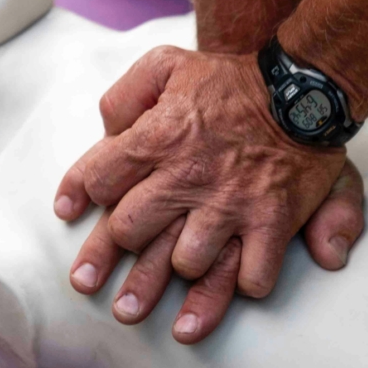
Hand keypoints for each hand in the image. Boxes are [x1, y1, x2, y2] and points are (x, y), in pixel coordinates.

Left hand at [54, 45, 364, 342]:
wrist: (301, 85)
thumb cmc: (229, 79)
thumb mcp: (166, 64)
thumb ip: (126, 93)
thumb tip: (105, 131)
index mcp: (159, 137)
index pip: (101, 176)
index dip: (79, 193)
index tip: (66, 210)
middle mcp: (188, 176)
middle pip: (131, 231)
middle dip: (108, 256)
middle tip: (88, 283)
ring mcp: (231, 204)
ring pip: (187, 263)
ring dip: (171, 279)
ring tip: (148, 304)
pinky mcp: (272, 222)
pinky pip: (251, 275)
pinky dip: (240, 287)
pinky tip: (229, 290)